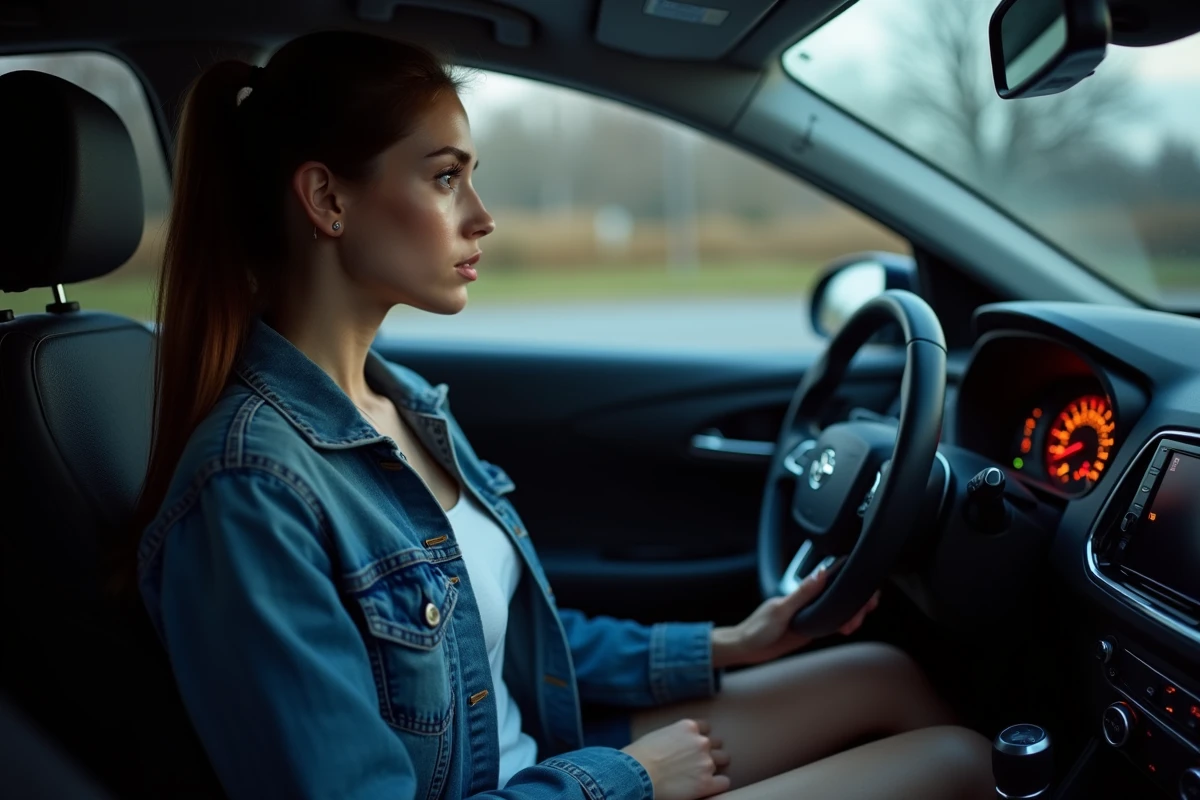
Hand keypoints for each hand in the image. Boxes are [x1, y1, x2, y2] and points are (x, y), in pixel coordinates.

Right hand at [621, 718, 730, 799]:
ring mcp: (706, 762)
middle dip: (708, 750)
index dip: (699, 737)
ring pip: (723, 760)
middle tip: (696, 760)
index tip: (692, 746)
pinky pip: (724, 782)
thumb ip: (676, 735)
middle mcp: (701, 742)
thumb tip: (679, 743)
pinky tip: (707, 786)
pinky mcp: (706, 783)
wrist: (637, 774)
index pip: (705, 728)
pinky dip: (718, 784)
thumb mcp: (660, 733)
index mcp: (689, 727)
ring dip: (713, 765)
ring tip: (701, 773)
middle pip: (717, 743)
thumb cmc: (641, 754)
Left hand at [710, 567, 879, 668]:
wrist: (746, 649)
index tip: (865, 591)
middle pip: (841, 594)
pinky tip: (848, 629)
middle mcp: (809, 601)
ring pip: (840, 609)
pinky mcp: (811, 628)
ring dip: (853, 613)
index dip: (851, 582)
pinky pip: (833, 623)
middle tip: (865, 610)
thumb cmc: (757, 628)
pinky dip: (844, 624)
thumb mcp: (781, 611)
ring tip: (854, 624)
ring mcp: (811, 614)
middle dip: (858, 599)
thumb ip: (802, 593)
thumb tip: (821, 572)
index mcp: (802, 592)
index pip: (832, 580)